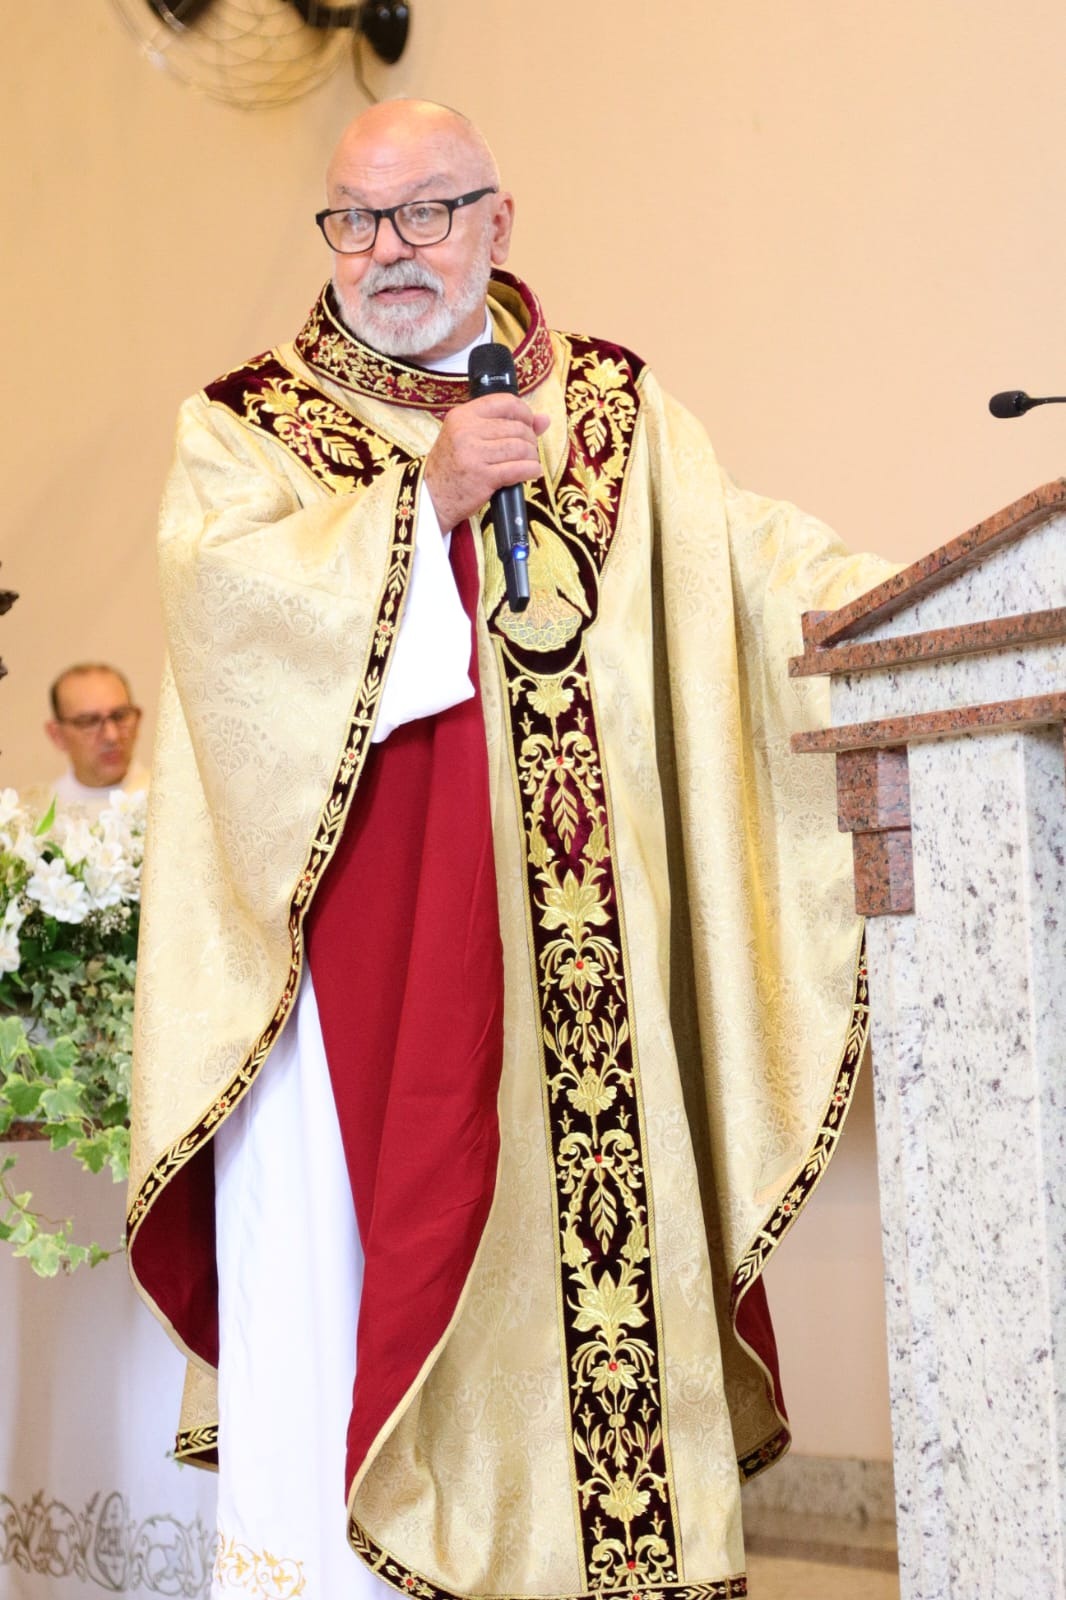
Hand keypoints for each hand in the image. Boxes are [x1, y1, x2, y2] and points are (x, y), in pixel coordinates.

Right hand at [424, 394, 549, 532]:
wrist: (432, 497)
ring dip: (531, 457)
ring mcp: (474, 454)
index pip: (505, 402)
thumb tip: (544, 419)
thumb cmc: (452, 466)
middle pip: (517, 427)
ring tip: (528, 462)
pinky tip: (532, 473)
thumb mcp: (469, 437)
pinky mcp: (483, 477)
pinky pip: (519, 469)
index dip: (524, 413)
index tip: (528, 425)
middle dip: (530, 439)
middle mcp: (467, 431)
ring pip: (520, 447)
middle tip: (527, 450)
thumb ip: (505, 424)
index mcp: (462, 416)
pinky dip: (531, 471)